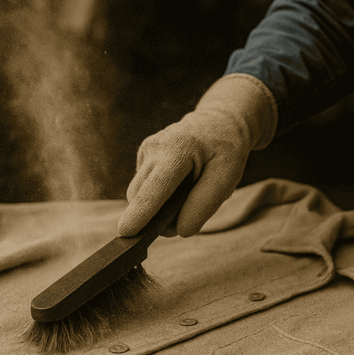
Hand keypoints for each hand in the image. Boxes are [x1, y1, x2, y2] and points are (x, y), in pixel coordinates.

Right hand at [118, 74, 277, 237]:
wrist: (217, 123)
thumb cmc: (225, 151)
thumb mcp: (228, 176)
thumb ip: (204, 205)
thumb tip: (179, 230)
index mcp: (177, 150)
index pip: (155, 188)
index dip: (140, 212)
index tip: (125, 231)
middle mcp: (154, 148)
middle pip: (140, 196)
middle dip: (155, 218)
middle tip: (184, 219)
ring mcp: (145, 151)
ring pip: (139, 195)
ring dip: (158, 207)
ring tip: (186, 195)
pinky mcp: (142, 157)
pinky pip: (144, 188)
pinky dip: (158, 195)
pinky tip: (177, 184)